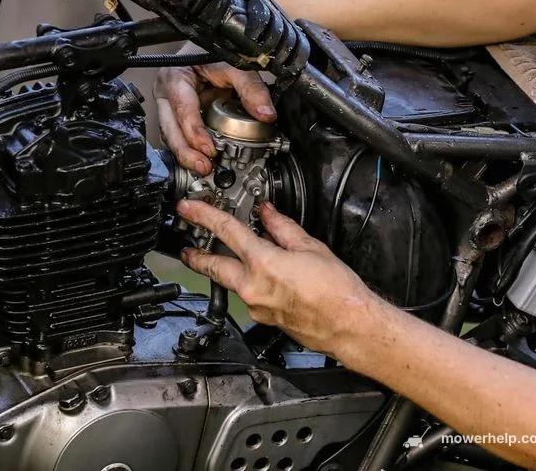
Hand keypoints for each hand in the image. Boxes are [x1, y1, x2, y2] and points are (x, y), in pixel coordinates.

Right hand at [154, 44, 276, 175]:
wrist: (206, 47)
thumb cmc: (213, 51)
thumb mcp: (235, 65)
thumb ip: (251, 88)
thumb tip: (266, 114)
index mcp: (174, 78)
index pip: (182, 109)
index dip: (194, 132)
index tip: (209, 149)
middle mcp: (167, 94)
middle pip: (170, 130)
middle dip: (186, 152)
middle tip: (205, 167)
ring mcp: (170, 107)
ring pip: (172, 136)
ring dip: (187, 154)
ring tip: (205, 168)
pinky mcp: (178, 117)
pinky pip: (180, 136)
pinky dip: (190, 149)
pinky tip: (203, 160)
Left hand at [175, 199, 380, 353]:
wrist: (348, 325)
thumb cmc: (337, 291)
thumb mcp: (312, 248)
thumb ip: (283, 228)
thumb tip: (268, 214)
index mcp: (263, 263)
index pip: (225, 231)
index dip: (204, 216)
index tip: (189, 209)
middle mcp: (252, 287)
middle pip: (213, 267)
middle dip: (197, 255)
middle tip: (187, 248)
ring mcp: (256, 307)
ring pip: (230, 283)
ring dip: (224, 269)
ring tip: (222, 259)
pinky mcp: (264, 319)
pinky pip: (249, 296)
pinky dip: (249, 283)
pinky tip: (261, 277)